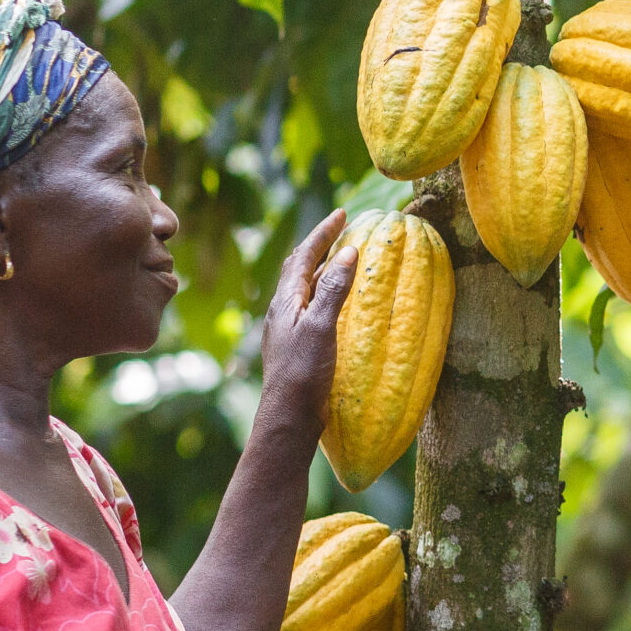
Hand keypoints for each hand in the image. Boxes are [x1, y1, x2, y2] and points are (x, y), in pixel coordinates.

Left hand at [254, 209, 353, 425]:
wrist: (288, 417)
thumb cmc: (303, 372)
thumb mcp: (321, 326)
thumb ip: (333, 289)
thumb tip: (348, 252)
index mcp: (285, 300)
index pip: (304, 255)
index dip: (323, 232)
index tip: (342, 212)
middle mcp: (282, 309)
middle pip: (299, 267)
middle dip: (319, 245)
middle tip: (341, 230)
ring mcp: (287, 327)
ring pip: (303, 287)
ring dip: (322, 268)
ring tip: (342, 258)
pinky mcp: (295, 344)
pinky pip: (309, 305)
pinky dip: (324, 292)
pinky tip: (337, 303)